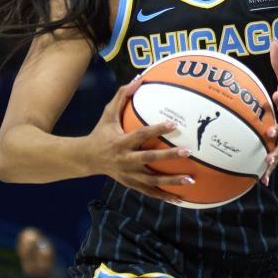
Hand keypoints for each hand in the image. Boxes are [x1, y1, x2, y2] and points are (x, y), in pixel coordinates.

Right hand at [88, 79, 194, 202]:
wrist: (87, 159)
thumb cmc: (101, 133)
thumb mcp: (108, 114)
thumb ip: (122, 97)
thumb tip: (138, 79)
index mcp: (121, 142)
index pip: (141, 135)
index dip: (157, 129)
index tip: (174, 124)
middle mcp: (126, 160)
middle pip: (149, 159)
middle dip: (168, 157)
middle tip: (188, 152)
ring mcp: (129, 175)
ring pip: (152, 180)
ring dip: (171, 181)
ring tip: (190, 179)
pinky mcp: (131, 184)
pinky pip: (150, 192)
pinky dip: (165, 196)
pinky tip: (181, 198)